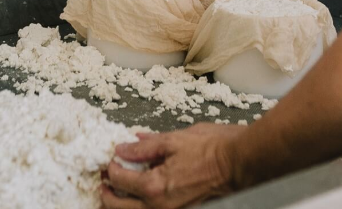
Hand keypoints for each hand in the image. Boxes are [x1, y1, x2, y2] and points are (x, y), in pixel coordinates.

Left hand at [100, 125, 240, 208]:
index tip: (109, 157)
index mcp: (154, 187)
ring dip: (121, 203)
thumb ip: (146, 146)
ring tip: (115, 190)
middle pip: (119, 207)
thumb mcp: (174, 139)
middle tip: (103, 178)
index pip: (120, 180)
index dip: (110, 167)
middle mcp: (158, 207)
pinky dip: (139, 204)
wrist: (238, 162)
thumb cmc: (212, 149)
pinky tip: (141, 191)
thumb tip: (124, 147)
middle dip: (107, 193)